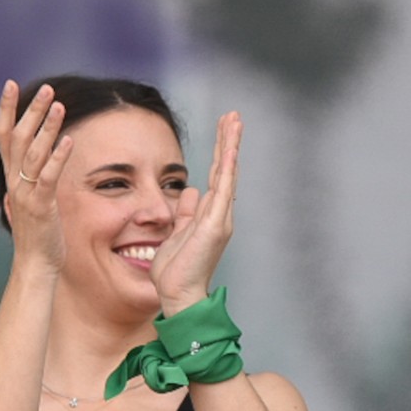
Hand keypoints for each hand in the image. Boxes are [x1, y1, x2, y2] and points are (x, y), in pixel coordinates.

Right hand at [0, 81, 74, 275]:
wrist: (34, 264)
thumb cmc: (36, 234)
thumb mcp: (28, 199)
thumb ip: (26, 179)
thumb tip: (24, 165)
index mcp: (12, 177)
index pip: (4, 136)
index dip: (6, 109)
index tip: (10, 84)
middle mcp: (15, 181)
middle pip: (18, 138)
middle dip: (31, 111)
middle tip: (46, 89)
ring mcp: (27, 193)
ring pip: (33, 153)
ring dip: (46, 127)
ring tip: (58, 104)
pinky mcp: (42, 206)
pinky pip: (49, 177)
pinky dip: (58, 157)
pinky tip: (69, 139)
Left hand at [151, 111, 240, 313]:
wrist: (178, 294)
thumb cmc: (176, 271)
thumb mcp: (176, 233)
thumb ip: (185, 212)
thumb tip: (190, 191)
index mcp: (208, 215)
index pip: (216, 177)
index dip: (219, 153)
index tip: (222, 129)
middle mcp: (218, 214)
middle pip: (225, 169)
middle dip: (228, 141)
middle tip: (233, 116)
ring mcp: (219, 218)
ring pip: (227, 173)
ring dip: (230, 146)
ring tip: (235, 121)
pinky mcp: (215, 224)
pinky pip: (223, 189)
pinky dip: (227, 167)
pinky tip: (230, 148)